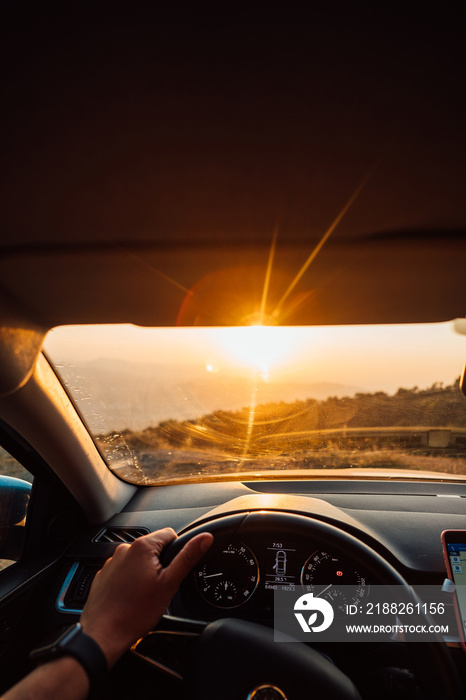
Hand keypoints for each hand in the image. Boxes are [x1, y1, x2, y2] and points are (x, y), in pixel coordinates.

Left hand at [80, 527, 212, 666]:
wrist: (104, 634)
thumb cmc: (135, 612)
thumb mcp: (170, 584)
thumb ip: (188, 557)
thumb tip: (204, 538)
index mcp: (142, 547)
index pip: (170, 534)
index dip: (177, 552)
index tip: (172, 571)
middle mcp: (124, 550)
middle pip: (153, 548)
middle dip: (160, 564)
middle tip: (159, 587)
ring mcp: (112, 562)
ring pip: (138, 561)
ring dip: (144, 572)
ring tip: (144, 595)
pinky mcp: (104, 575)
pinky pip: (123, 571)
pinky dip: (130, 581)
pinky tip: (131, 597)